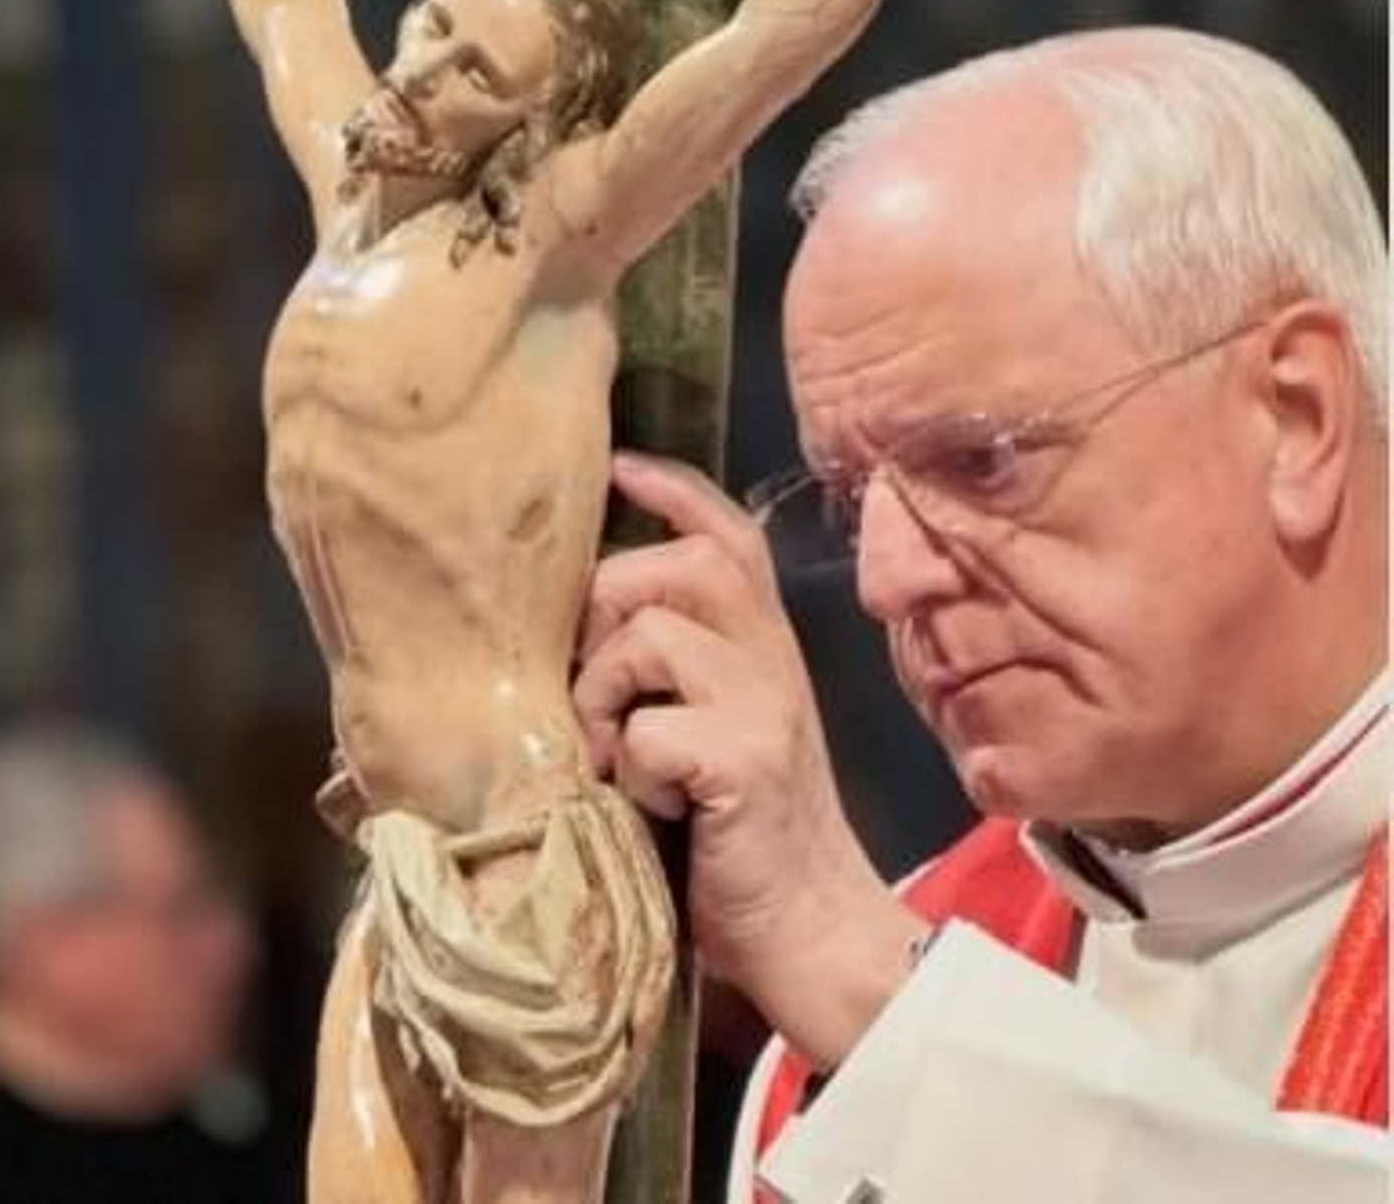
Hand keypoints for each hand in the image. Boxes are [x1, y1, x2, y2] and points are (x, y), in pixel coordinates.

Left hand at [573, 452, 925, 1066]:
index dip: (671, 490)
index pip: (726, 533)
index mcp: (765, 642)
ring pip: (649, 634)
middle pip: (672, 565)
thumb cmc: (744, 829)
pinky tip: (653, 805)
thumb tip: (580, 621)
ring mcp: (765, 704)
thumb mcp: (722, 726)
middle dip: (605, 611)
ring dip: (605, 694)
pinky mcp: (746, 761)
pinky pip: (648, 729)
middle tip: (597, 691)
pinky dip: (629, 769)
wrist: (814, 928)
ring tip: (614, 756)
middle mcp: (773, 656)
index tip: (616, 465)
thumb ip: (680, 669)